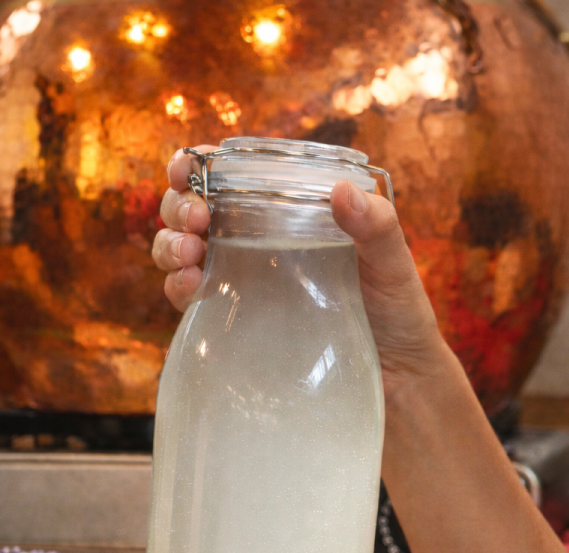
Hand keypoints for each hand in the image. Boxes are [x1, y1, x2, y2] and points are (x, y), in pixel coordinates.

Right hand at [152, 146, 451, 401]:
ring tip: (190, 254)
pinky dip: (177, 286)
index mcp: (289, 212)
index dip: (198, 163)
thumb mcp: (392, 262)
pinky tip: (190, 286)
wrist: (395, 374)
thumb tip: (342, 191)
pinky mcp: (236, 318)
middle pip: (193, 208)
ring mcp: (242, 279)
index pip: (232, 176)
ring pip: (181, 248)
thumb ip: (376, 226)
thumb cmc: (397, 310)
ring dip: (170, 243)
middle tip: (197, 220)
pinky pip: (190, 296)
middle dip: (179, 205)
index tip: (190, 167)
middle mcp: (257, 240)